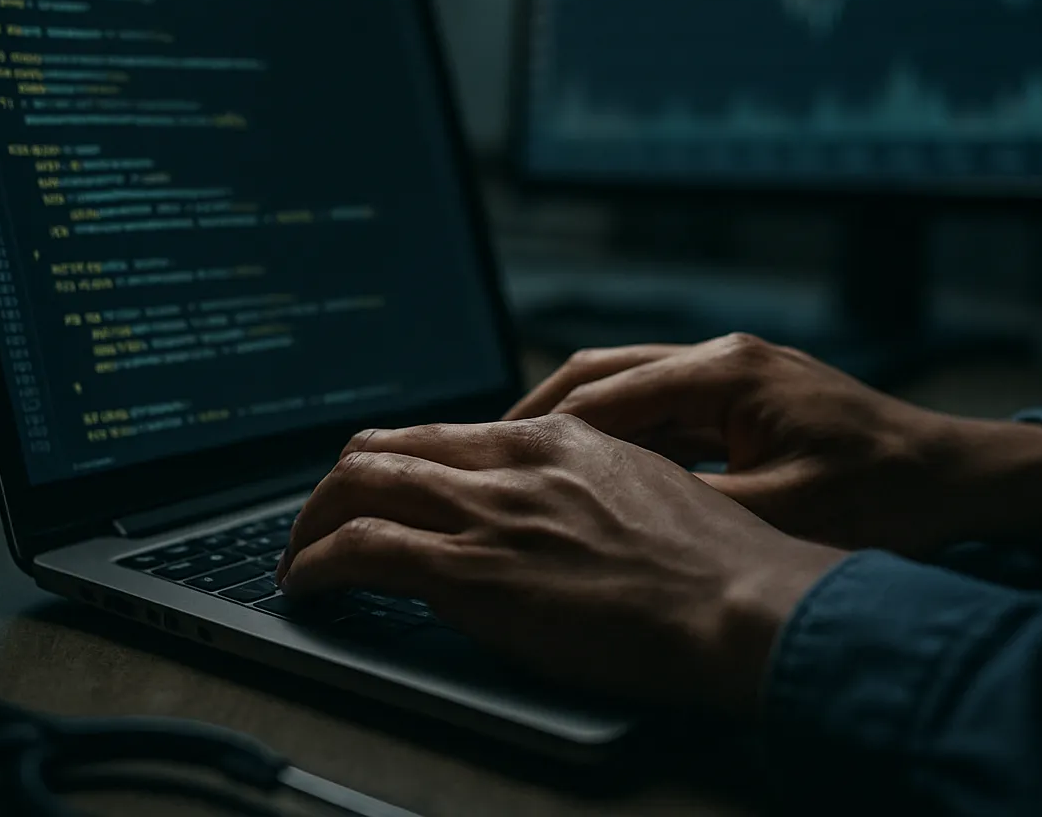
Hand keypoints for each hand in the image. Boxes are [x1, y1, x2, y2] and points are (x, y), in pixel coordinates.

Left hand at [276, 415, 845, 712]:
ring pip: (359, 485)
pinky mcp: (472, 572)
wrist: (744, 606)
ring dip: (311, 523)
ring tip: (297, 558)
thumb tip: (548, 521)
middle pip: (385, 447)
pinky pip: (361, 550)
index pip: (443, 434)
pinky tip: (306, 587)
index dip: (395, 465)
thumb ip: (585, 495)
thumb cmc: (718, 570)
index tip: (379, 495)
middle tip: (321, 523)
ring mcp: (489, 512)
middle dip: (338, 486)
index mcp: (558, 439)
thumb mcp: (649, 499)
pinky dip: (317, 564)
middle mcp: (514, 461)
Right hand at [506, 335, 1041, 555]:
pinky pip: (660, 406)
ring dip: (574, 426)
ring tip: (524, 469)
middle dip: (537, 419)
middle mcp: (722, 357)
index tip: (487, 467)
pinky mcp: (745, 395)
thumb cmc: (886, 496)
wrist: (962, 477)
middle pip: (599, 375)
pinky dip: (619, 436)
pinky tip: (595, 477)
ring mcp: (734, 371)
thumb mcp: (784, 515)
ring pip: (625, 385)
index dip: (539, 437)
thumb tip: (606, 517)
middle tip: (483, 462)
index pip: (602, 398)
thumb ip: (691, 508)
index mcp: (725, 373)